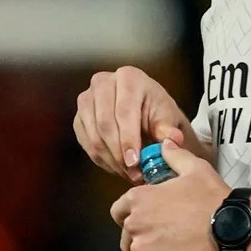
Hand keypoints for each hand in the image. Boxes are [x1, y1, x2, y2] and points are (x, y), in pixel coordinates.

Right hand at [74, 66, 195, 180]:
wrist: (145, 112)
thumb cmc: (157, 112)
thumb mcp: (167, 118)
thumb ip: (168, 129)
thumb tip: (172, 140)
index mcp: (128, 77)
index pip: (124, 111)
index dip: (128, 138)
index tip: (134, 161)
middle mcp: (102, 83)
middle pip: (104, 123)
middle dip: (118, 153)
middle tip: (132, 172)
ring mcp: (86, 99)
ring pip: (93, 136)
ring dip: (110, 159)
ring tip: (128, 173)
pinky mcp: (79, 117)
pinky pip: (86, 143)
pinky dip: (101, 159)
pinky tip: (117, 167)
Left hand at [109, 133, 231, 250]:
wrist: (231, 224)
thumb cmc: (212, 195)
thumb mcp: (193, 167)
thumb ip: (172, 156)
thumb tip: (163, 143)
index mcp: (136, 201)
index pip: (118, 213)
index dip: (130, 219)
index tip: (145, 224)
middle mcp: (133, 226)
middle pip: (127, 240)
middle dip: (140, 243)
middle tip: (162, 246)